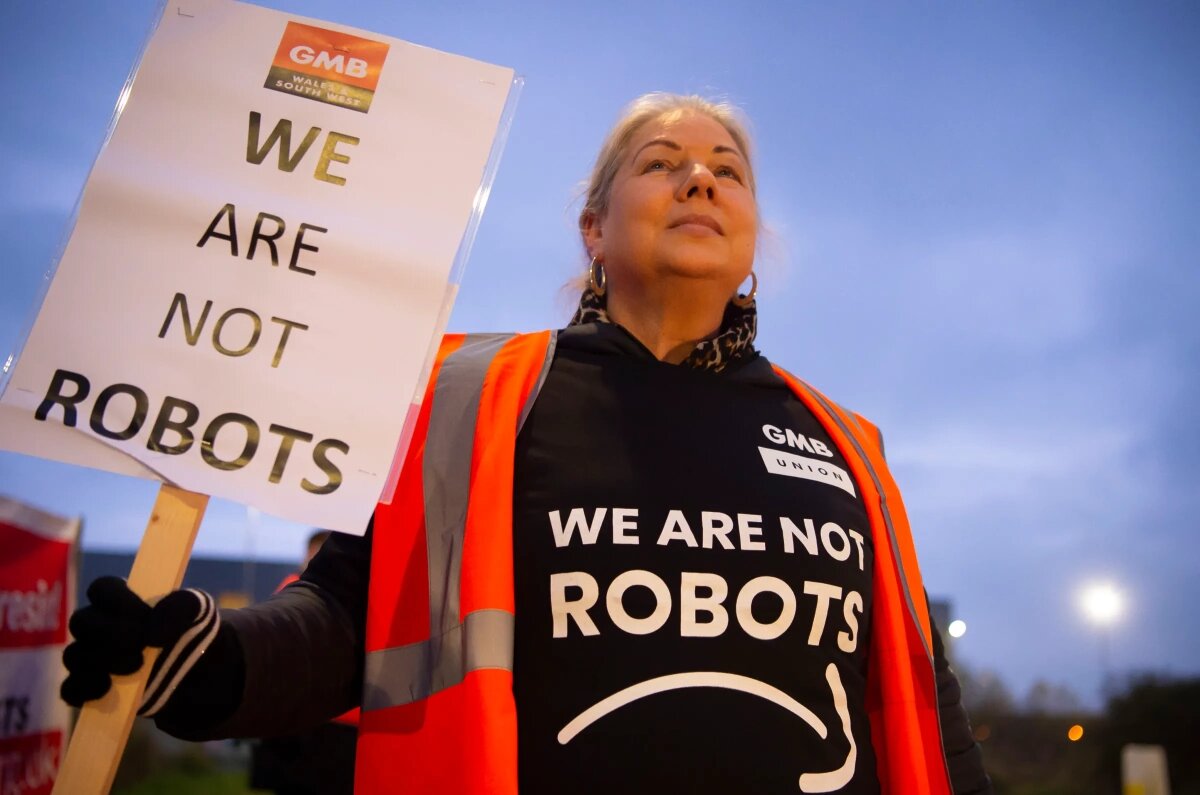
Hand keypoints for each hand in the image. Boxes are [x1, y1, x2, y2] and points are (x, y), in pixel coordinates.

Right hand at [61, 576, 218, 715]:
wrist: (202, 674)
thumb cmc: (195, 633)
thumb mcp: (200, 612)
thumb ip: (182, 605)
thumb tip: (153, 629)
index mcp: (124, 601)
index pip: (101, 588)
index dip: (118, 601)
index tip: (144, 616)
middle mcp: (102, 626)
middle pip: (81, 621)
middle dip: (110, 634)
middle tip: (141, 647)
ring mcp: (94, 658)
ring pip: (73, 655)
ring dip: (102, 662)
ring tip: (137, 670)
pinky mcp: (93, 689)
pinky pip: (70, 690)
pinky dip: (84, 690)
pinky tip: (108, 689)